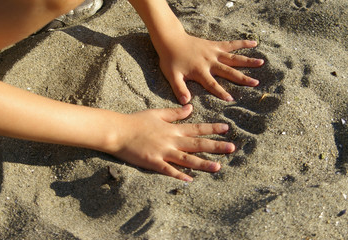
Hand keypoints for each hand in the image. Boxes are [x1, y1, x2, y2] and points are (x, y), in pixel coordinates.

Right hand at [109, 104, 234, 180]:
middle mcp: (171, 140)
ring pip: (187, 159)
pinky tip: (190, 180)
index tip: (226, 129)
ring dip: (203, 163)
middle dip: (215, 146)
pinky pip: (168, 170)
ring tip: (218, 167)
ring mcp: (163, 152)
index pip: (196, 128)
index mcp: (173, 129)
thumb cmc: (136, 121)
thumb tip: (190, 108)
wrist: (118, 131)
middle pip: (197, 144)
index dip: (212, 129)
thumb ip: (175, 112)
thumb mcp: (157, 113)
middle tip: (231, 148)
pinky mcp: (153, 162)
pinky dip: (179, 175)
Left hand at [158, 33, 263, 103]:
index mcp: (200, 71)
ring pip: (233, 57)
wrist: (170, 39)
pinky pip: (230, 44)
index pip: (212, 84)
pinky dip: (242, 43)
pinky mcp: (214, 45)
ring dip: (247, 60)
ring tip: (261, 62)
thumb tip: (186, 102)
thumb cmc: (170, 59)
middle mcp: (210, 62)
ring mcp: (214, 52)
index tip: (232, 99)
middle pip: (229, 71)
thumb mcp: (171, 76)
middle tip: (256, 83)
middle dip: (242, 78)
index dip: (221, 92)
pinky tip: (254, 43)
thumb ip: (179, 89)